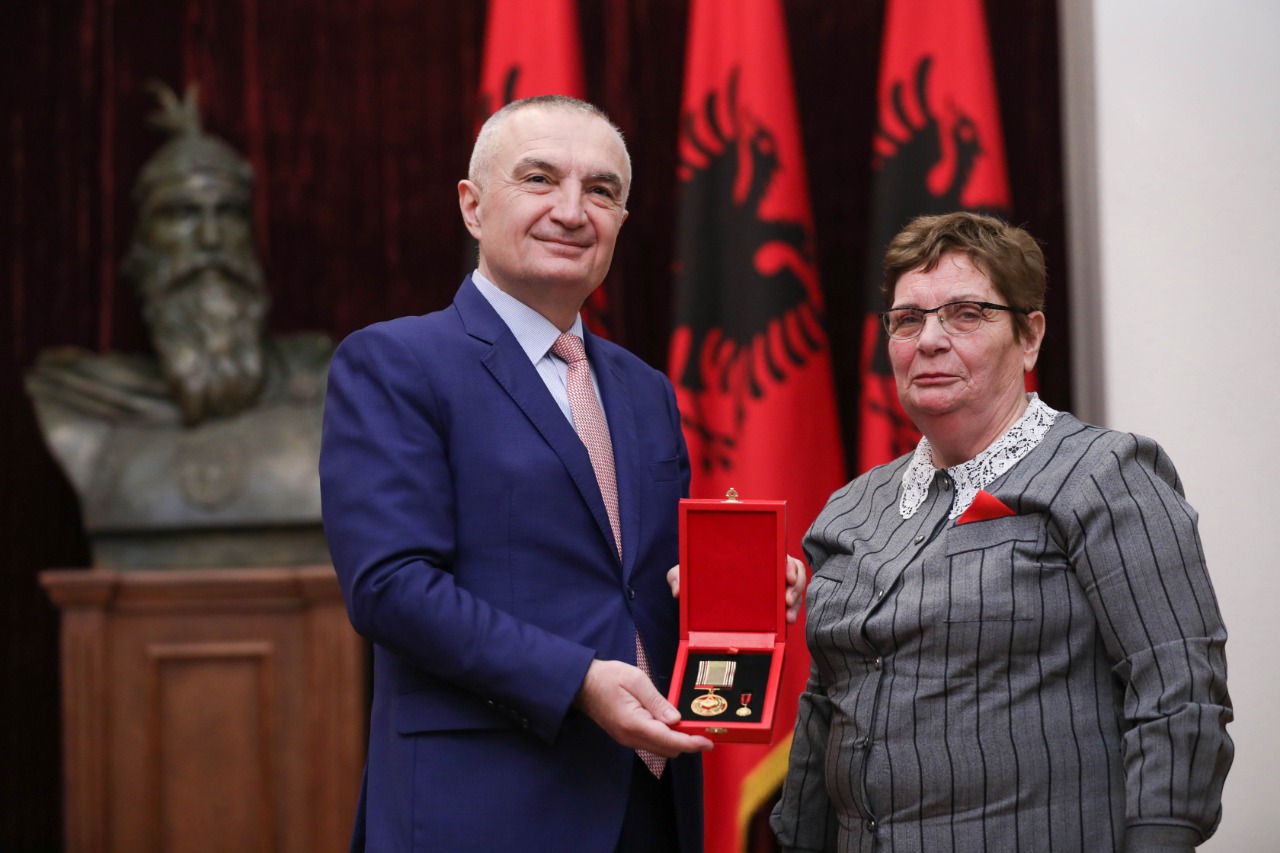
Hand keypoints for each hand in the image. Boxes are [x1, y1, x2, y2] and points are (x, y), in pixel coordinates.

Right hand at [575, 659, 713, 756]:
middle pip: (667, 749)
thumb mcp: (636, 681)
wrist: (582, 684)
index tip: (708, 741)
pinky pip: (652, 743)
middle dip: (688, 742)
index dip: (691, 743)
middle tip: (703, 729)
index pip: (669, 740)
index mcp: (634, 723)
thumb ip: (657, 702)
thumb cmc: (608, 677)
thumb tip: (676, 720)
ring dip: (677, 741)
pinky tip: (673, 725)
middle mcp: (631, 738)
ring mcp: (627, 740)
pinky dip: (666, 738)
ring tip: (692, 726)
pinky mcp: (627, 737)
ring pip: (660, 749)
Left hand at [668, 556, 807, 622]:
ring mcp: (770, 587)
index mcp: (751, 555)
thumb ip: (677, 576)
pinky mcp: (771, 605)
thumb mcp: (685, 573)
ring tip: (788, 616)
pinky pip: (789, 606)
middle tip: (787, 598)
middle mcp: (764, 569)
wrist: (698, 592)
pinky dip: (791, 613)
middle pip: (792, 571)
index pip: (777, 553)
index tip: (786, 575)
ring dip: (796, 601)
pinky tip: (787, 623)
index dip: (787, 563)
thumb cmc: (697, 577)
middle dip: (796, 584)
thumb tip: (676, 590)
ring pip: (794, 589)